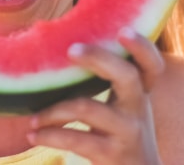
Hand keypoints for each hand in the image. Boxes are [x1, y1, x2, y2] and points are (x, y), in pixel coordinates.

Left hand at [27, 28, 164, 164]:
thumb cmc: (119, 135)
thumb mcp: (121, 108)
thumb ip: (105, 83)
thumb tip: (60, 50)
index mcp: (139, 93)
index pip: (151, 66)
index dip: (142, 47)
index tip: (123, 31)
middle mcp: (138, 109)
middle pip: (127, 76)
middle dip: (98, 59)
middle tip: (70, 50)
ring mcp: (128, 132)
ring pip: (87, 108)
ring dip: (52, 111)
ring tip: (32, 118)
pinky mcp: (112, 154)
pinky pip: (76, 139)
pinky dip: (49, 135)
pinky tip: (32, 136)